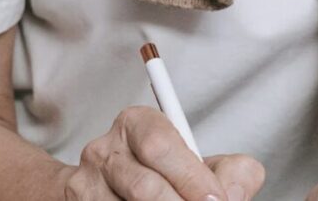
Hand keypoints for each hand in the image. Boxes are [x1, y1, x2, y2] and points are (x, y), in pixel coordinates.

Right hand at [60, 105, 264, 200]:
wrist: (112, 191)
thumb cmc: (169, 174)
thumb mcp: (203, 161)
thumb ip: (230, 171)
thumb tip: (233, 196)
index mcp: (136, 123)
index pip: (161, 145)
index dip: (191, 177)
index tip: (216, 200)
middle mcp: (103, 151)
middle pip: (143, 185)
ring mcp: (85, 184)